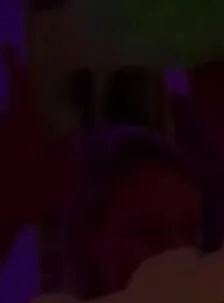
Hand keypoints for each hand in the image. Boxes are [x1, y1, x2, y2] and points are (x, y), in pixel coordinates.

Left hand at [0, 45, 73, 225]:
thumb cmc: (29, 192)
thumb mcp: (63, 175)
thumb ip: (69, 153)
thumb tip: (73, 135)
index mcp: (24, 124)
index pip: (20, 87)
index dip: (14, 65)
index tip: (6, 44)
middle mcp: (2, 128)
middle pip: (11, 115)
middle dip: (22, 122)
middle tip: (37, 140)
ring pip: (5, 135)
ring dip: (13, 145)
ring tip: (26, 167)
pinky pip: (3, 153)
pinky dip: (9, 160)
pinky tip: (16, 179)